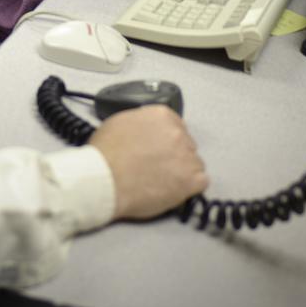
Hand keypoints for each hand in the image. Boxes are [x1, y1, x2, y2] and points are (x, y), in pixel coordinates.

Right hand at [90, 105, 208, 219]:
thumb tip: (146, 132)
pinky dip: (191, 187)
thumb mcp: (119, 122)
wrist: (103, 180)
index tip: (158, 151)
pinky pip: (202, 182)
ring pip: (195, 163)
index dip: (167, 141)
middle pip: (186, 145)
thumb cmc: (104, 153)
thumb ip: (140, 123)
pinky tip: (175, 190)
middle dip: (175, 155)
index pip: (177, 126)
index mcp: (162, 115)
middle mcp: (178, 133)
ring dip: (183, 172)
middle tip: (157, 167)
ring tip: (164, 182)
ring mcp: (187, 157)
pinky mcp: (190, 181)